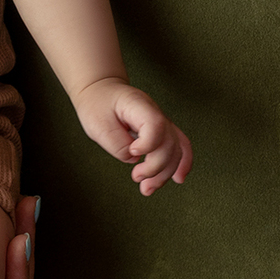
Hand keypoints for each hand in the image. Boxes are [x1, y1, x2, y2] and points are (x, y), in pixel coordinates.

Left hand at [74, 77, 192, 194]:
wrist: (100, 90)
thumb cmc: (98, 104)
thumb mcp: (97, 123)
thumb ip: (116, 143)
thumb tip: (133, 159)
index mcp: (138, 105)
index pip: (156, 124)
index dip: (148, 144)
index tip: (133, 152)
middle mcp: (155, 112)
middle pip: (169, 142)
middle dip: (155, 166)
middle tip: (136, 177)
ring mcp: (161, 121)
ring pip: (176, 149)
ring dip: (165, 172)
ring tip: (147, 188)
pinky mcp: (161, 131)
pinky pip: (179, 146)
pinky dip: (181, 163)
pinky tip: (178, 178)